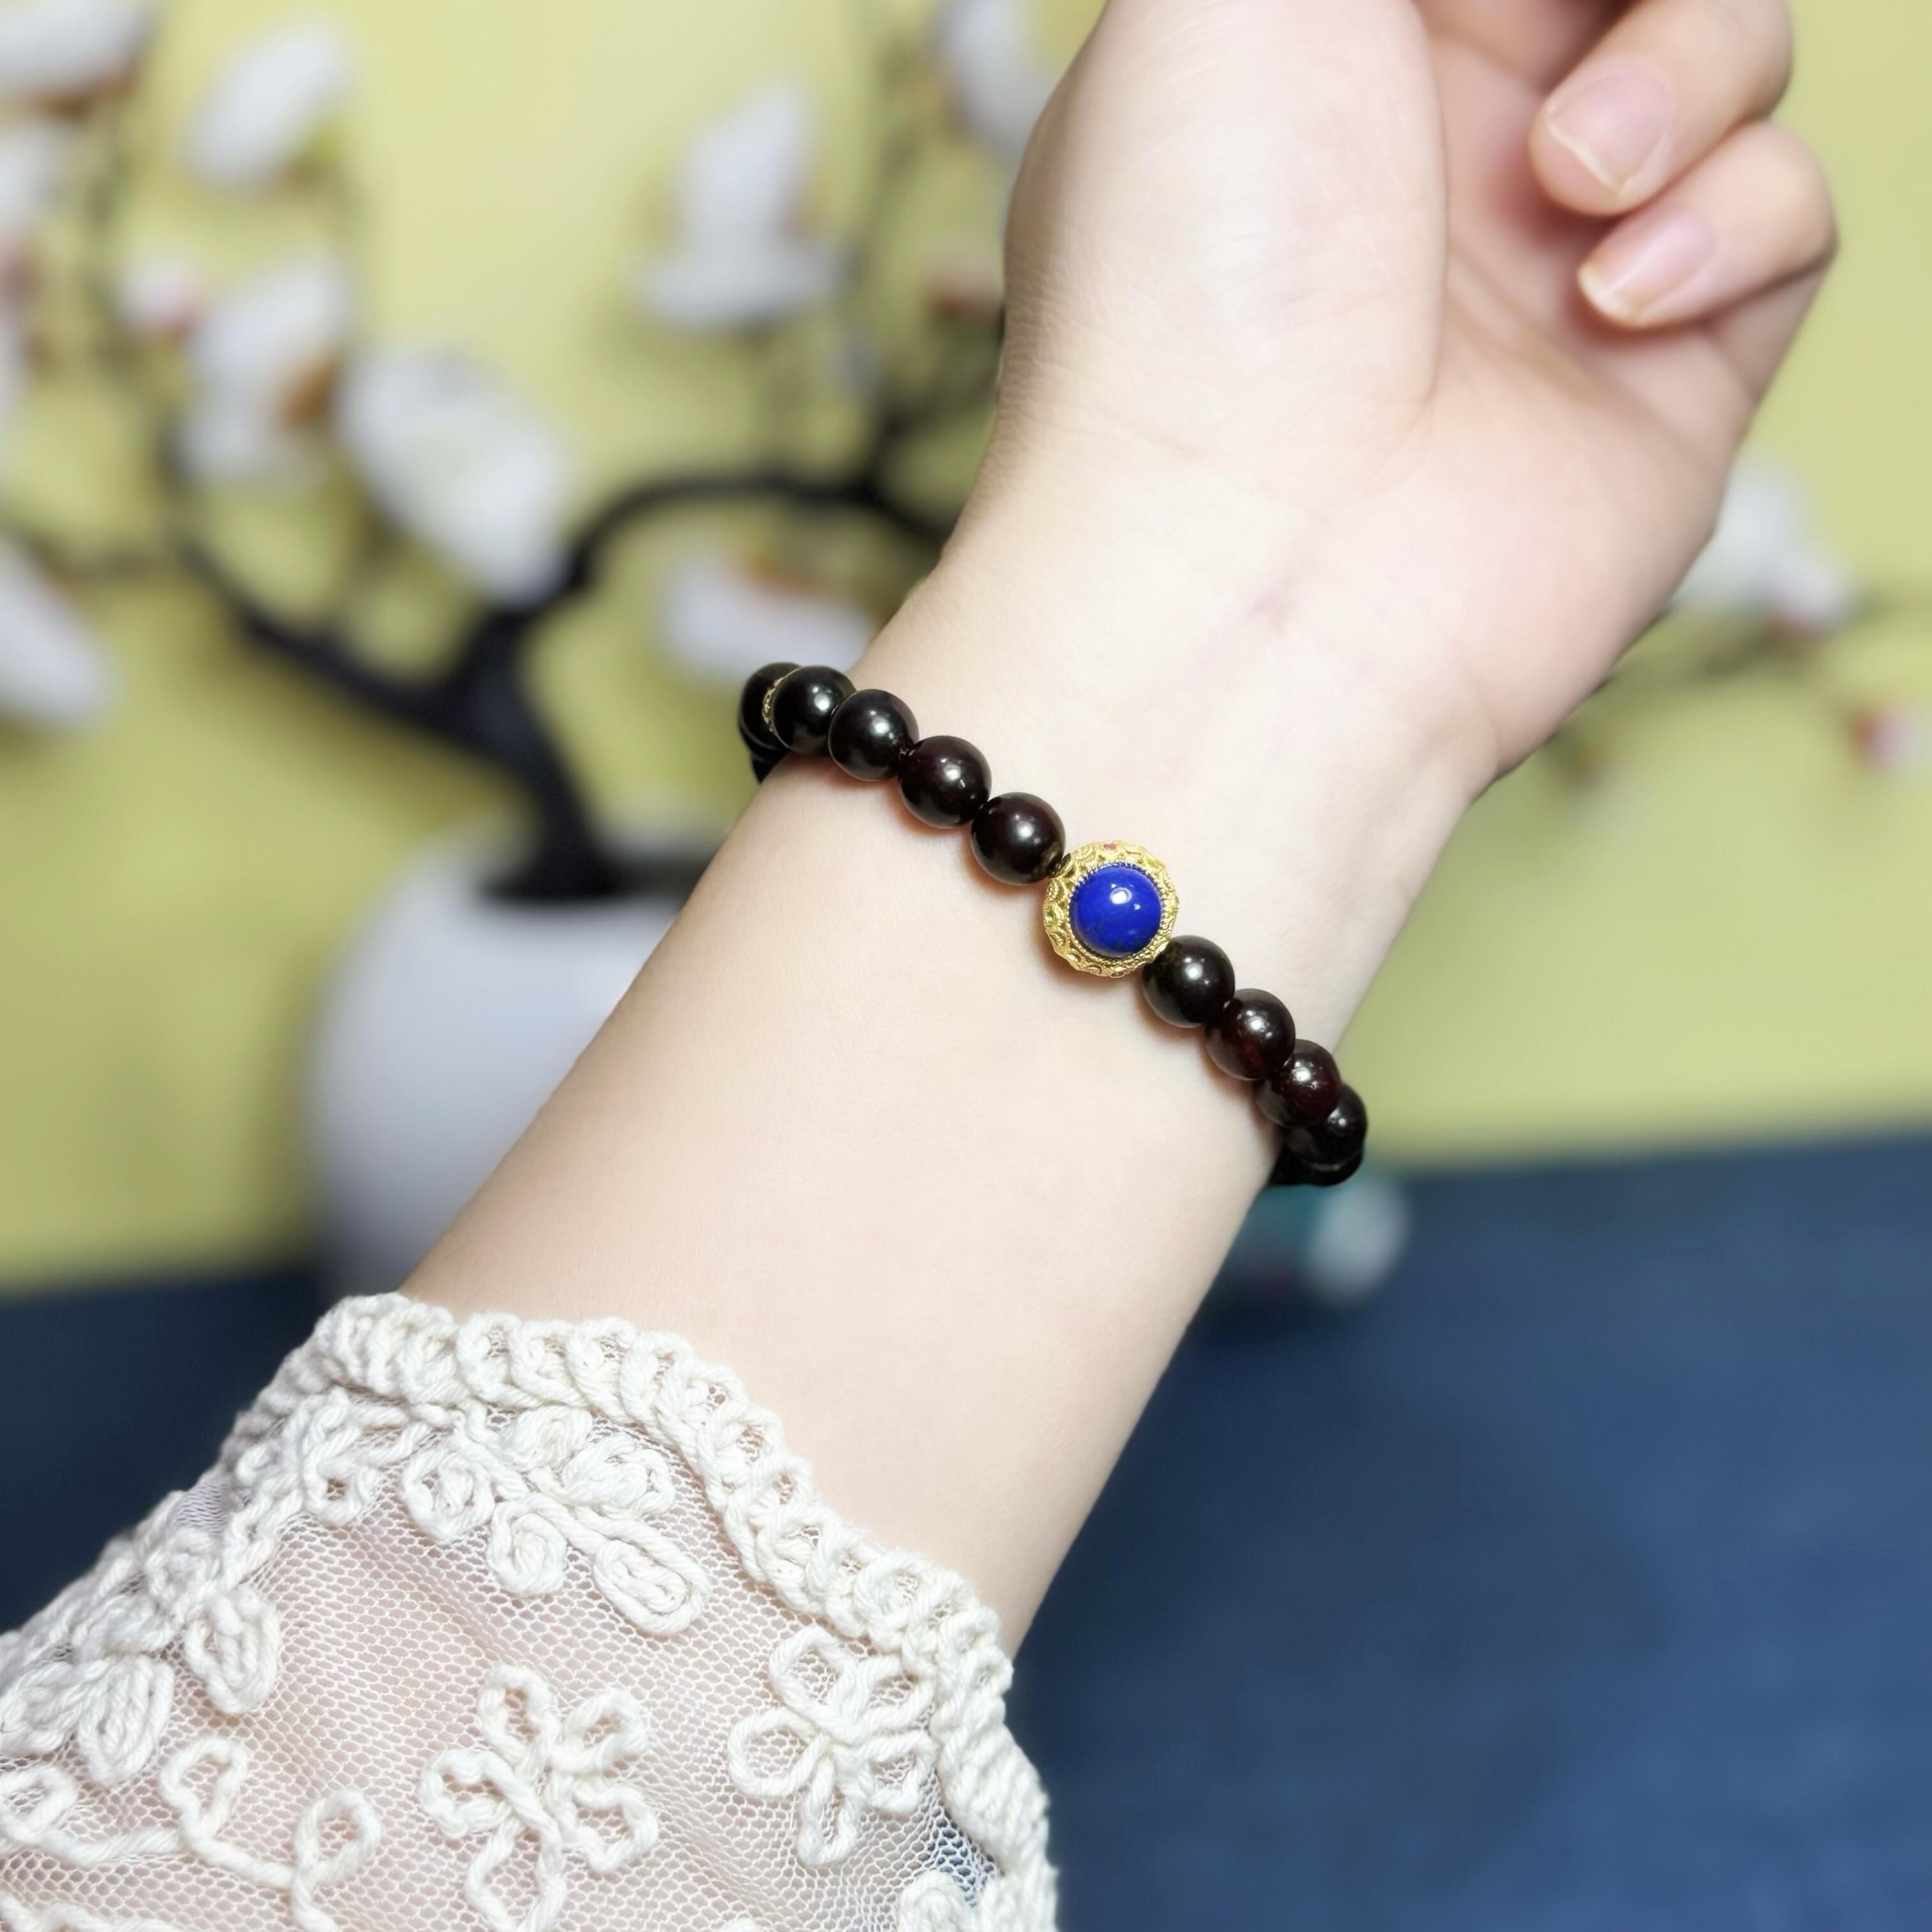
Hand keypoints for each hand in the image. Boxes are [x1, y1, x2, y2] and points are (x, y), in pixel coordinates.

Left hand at [979, 0, 1834, 785]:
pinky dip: (1728, 221)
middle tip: (1563, 42)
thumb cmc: (1198, 267)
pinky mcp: (1669, 368)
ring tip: (1570, 186)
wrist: (1253, 572)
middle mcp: (1444, 145)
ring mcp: (1561, 256)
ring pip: (1737, 47)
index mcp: (1321, 45)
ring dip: (1687, 73)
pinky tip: (1612, 298)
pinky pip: (1789, 214)